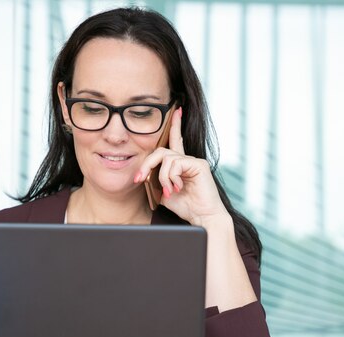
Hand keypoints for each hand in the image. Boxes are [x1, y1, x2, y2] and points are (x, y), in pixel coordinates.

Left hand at [134, 107, 227, 225]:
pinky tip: (178, 187)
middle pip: (161, 150)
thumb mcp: (164, 193)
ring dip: (162, 177)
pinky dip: (171, 177)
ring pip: (166, 158)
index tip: (176, 111)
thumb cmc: (187, 207)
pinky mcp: (198, 164)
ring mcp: (194, 161)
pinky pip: (175, 164)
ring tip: (169, 191)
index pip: (175, 141)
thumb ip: (156, 181)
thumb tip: (145, 175)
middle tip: (140, 179)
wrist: (203, 218)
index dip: (175, 125)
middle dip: (146, 164)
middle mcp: (188, 160)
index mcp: (180, 165)